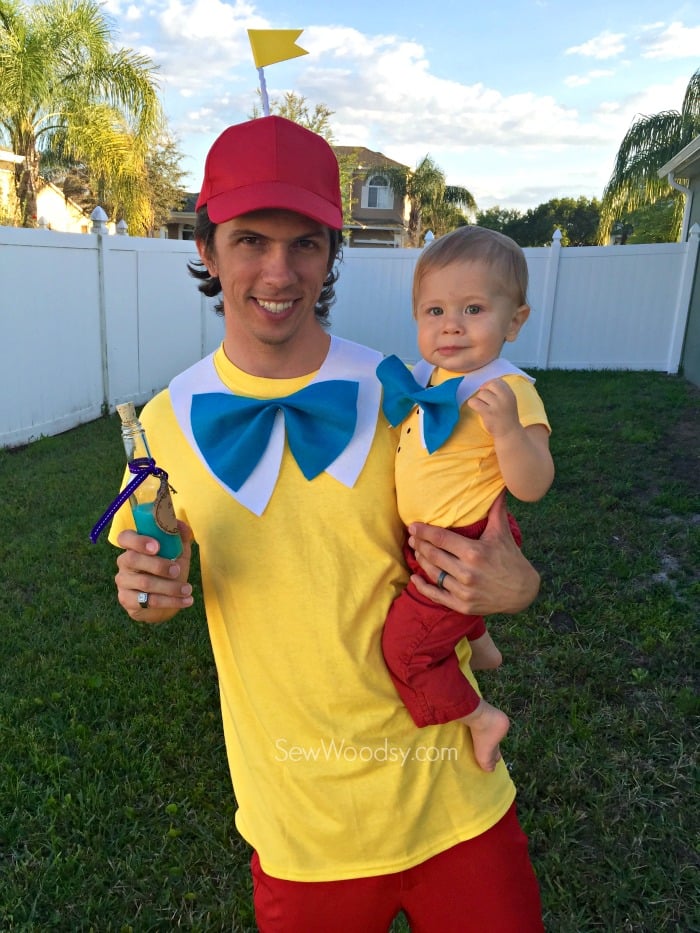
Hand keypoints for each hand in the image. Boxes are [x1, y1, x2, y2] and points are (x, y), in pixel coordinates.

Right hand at [115, 520, 194, 622]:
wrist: (165, 602)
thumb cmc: (169, 573)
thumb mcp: (177, 554)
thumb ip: (179, 538)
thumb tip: (181, 525)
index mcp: (134, 547)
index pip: (125, 537)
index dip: (138, 541)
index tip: (157, 546)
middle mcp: (124, 562)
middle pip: (132, 559)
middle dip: (158, 565)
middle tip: (177, 570)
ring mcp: (123, 582)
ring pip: (143, 583)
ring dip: (170, 587)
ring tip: (187, 589)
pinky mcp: (126, 600)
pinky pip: (147, 601)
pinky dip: (170, 601)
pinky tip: (185, 601)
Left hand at [407, 492, 539, 615]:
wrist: (523, 592)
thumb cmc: (510, 558)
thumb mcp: (502, 532)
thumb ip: (496, 509)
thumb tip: (500, 484)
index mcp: (474, 553)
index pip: (441, 539)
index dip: (424, 532)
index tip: (412, 526)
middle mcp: (467, 573)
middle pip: (433, 555)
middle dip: (419, 545)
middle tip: (412, 537)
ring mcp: (464, 591)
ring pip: (433, 573)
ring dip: (421, 561)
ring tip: (415, 551)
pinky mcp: (462, 606)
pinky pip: (436, 595)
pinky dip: (423, 587)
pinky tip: (414, 578)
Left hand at [467, 378, 519, 436]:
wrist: (508, 432)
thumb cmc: (506, 415)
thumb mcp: (508, 400)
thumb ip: (500, 391)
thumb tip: (483, 385)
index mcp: (510, 394)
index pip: (498, 380)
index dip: (490, 384)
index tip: (488, 391)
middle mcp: (505, 398)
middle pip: (489, 385)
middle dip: (485, 391)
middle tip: (485, 400)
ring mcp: (497, 406)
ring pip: (481, 394)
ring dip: (479, 400)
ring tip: (484, 407)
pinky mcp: (488, 413)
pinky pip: (474, 402)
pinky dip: (473, 404)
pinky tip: (478, 409)